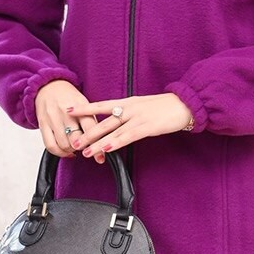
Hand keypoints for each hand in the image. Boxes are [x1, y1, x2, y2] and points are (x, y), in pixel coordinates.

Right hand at [35, 79, 97, 157]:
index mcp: (80, 106)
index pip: (90, 128)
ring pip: (63, 144)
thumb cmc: (69, 96)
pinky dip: (59, 153)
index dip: (97, 144)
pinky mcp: (42, 125)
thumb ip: (91, 120)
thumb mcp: (84, 103)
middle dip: (83, 149)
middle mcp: (66, 113)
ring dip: (72, 151)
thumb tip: (102, 141)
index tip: (101, 156)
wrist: (48, 86)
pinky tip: (66, 152)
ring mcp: (53, 119)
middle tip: (88, 151)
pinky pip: (50, 145)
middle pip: (76, 139)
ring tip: (77, 149)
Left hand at [66, 94, 192, 162]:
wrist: (184, 104)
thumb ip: (129, 113)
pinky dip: (116, 143)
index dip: (85, 108)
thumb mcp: (143, 106)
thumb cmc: (164, 107)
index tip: (69, 111)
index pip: (101, 105)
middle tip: (72, 140)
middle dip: (87, 131)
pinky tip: (106, 149)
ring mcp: (137, 117)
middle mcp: (129, 108)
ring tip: (85, 151)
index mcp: (127, 102)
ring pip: (112, 131)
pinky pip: (127, 136)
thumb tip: (117, 120)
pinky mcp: (146, 126)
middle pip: (103, 120)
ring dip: (97, 142)